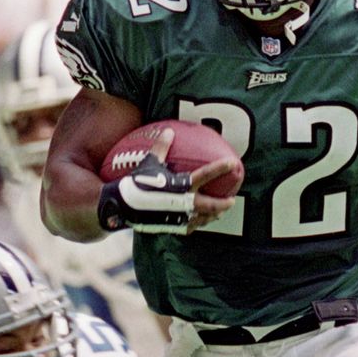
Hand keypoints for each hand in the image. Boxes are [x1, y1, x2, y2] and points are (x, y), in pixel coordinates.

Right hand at [97, 128, 240, 234]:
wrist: (124, 206)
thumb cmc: (137, 182)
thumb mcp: (149, 162)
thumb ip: (161, 147)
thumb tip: (169, 130)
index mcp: (181, 185)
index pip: (206, 175)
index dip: (221, 168)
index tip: (233, 163)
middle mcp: (184, 203)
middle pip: (212, 205)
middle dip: (224, 203)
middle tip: (232, 200)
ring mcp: (180, 217)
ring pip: (203, 218)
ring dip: (213, 215)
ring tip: (219, 213)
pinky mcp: (173, 227)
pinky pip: (190, 226)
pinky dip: (197, 223)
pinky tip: (198, 221)